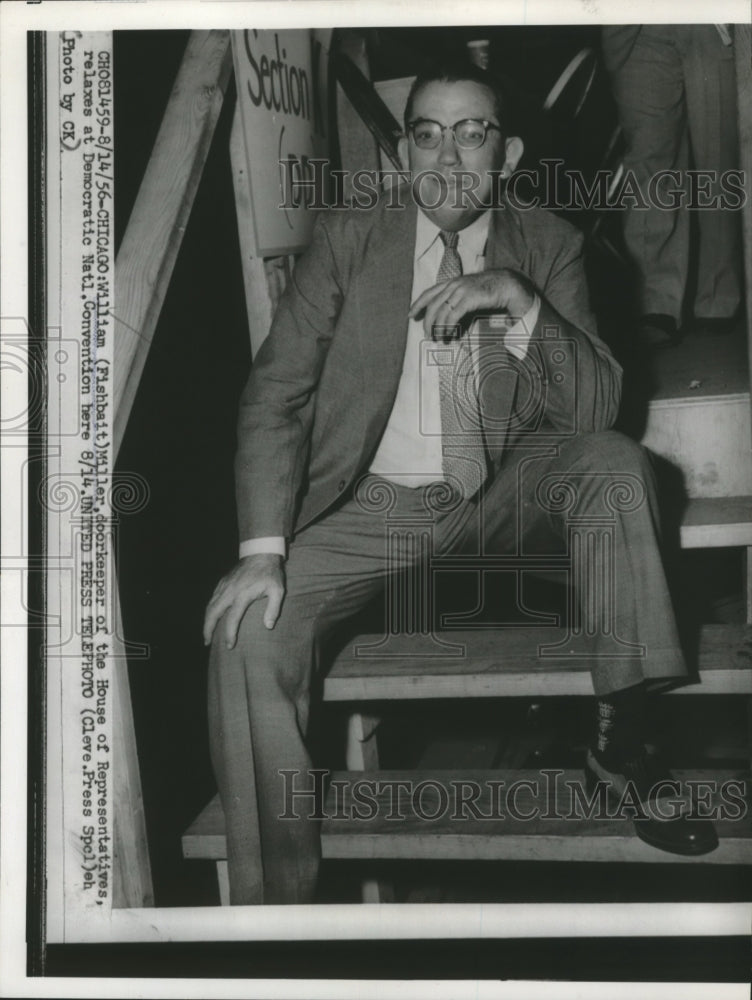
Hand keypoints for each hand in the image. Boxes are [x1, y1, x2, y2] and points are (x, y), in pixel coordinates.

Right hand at [203, 553, 285, 648]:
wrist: (261, 552)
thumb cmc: (270, 573)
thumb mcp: (277, 590)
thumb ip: (273, 609)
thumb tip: (268, 626)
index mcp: (243, 594)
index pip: (232, 618)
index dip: (229, 633)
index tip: (229, 645)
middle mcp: (230, 591)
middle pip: (213, 613)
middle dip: (208, 629)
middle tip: (207, 642)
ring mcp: (224, 585)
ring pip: (209, 605)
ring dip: (206, 620)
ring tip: (206, 634)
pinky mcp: (222, 582)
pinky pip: (212, 598)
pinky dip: (209, 609)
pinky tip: (211, 617)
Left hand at [409, 269, 534, 340]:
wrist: (506, 284)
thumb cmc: (488, 291)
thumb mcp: (468, 293)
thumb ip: (456, 300)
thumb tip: (446, 318)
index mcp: (451, 282)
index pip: (428, 293)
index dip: (417, 304)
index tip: (410, 315)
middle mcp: (453, 285)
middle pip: (432, 305)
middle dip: (427, 322)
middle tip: (427, 335)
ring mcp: (460, 290)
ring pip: (441, 312)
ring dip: (437, 328)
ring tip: (438, 339)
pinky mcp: (468, 298)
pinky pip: (452, 316)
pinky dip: (447, 327)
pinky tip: (447, 334)